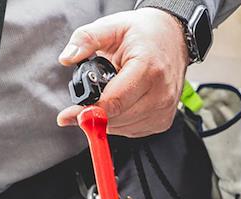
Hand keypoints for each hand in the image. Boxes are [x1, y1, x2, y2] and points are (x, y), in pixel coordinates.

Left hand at [56, 9, 187, 137]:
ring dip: (106, 117)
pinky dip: (119, 120)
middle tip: (88, 97)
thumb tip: (67, 57)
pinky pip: (130, 130)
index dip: (87, 111)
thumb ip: (86, 39)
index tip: (67, 115)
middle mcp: (161, 92)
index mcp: (149, 68)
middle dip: (94, 112)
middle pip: (115, 118)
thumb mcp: (112, 26)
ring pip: (120, 127)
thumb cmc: (144, 33)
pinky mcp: (162, 121)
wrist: (173, 37)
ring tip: (111, 92)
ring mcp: (164, 109)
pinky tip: (122, 101)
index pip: (113, 103)